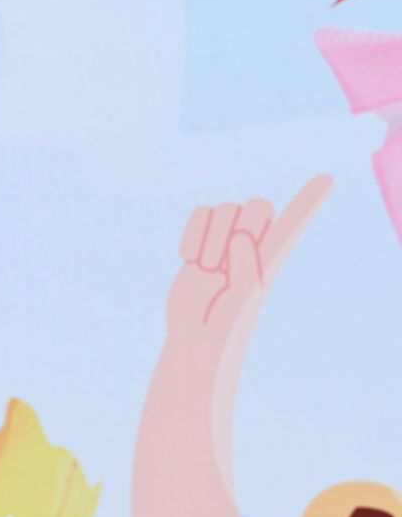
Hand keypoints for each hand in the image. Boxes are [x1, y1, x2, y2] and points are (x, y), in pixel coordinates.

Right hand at [164, 175, 331, 357]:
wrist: (196, 336)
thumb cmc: (225, 326)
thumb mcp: (241, 302)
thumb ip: (246, 268)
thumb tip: (241, 235)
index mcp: (272, 258)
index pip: (293, 224)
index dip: (309, 201)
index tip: (328, 180)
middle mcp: (252, 244)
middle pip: (257, 205)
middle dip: (239, 226)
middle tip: (223, 264)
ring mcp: (225, 240)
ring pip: (224, 208)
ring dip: (209, 240)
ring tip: (207, 271)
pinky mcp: (201, 241)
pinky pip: (199, 213)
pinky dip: (191, 234)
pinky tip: (189, 259)